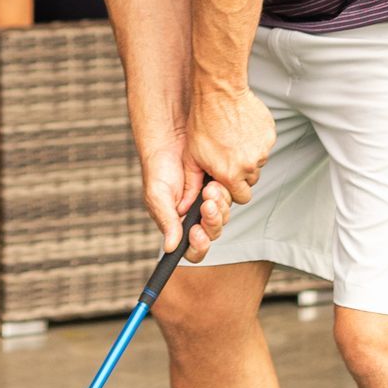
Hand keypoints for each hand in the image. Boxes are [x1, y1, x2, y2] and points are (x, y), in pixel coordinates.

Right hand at [140, 131, 229, 262]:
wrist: (172, 138)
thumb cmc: (159, 168)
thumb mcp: (158, 195)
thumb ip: (166, 221)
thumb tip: (170, 248)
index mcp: (177, 225)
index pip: (192, 249)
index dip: (198, 246)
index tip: (197, 232)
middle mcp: (194, 218)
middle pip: (212, 233)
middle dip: (211, 221)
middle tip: (206, 204)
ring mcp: (208, 204)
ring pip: (222, 217)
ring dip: (218, 206)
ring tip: (210, 188)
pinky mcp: (220, 190)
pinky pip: (229, 200)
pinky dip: (224, 194)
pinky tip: (215, 183)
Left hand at [188, 85, 276, 217]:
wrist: (219, 91)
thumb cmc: (202, 122)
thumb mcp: (191, 156)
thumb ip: (192, 182)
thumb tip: (185, 204)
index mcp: (231, 174)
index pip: (241, 197)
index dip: (234, 190)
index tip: (228, 179)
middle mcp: (250, 164)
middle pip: (251, 180)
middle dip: (241, 173)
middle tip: (228, 156)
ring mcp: (262, 149)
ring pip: (258, 162)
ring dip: (248, 156)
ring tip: (232, 139)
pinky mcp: (270, 134)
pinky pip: (264, 145)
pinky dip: (255, 141)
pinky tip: (241, 129)